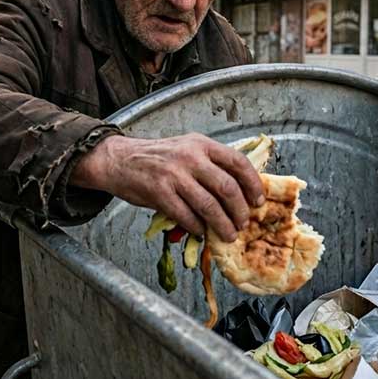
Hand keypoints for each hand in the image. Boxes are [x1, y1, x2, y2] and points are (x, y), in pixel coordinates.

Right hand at [70, 134, 264, 241]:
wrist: (119, 159)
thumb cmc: (155, 157)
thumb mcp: (186, 149)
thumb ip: (208, 165)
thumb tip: (237, 193)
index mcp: (201, 144)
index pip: (237, 162)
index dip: (252, 183)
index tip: (258, 200)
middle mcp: (190, 156)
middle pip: (227, 187)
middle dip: (240, 210)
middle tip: (243, 222)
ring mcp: (174, 174)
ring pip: (209, 205)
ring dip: (222, 224)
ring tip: (228, 234)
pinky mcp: (159, 192)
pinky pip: (186, 215)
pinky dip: (197, 227)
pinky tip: (201, 231)